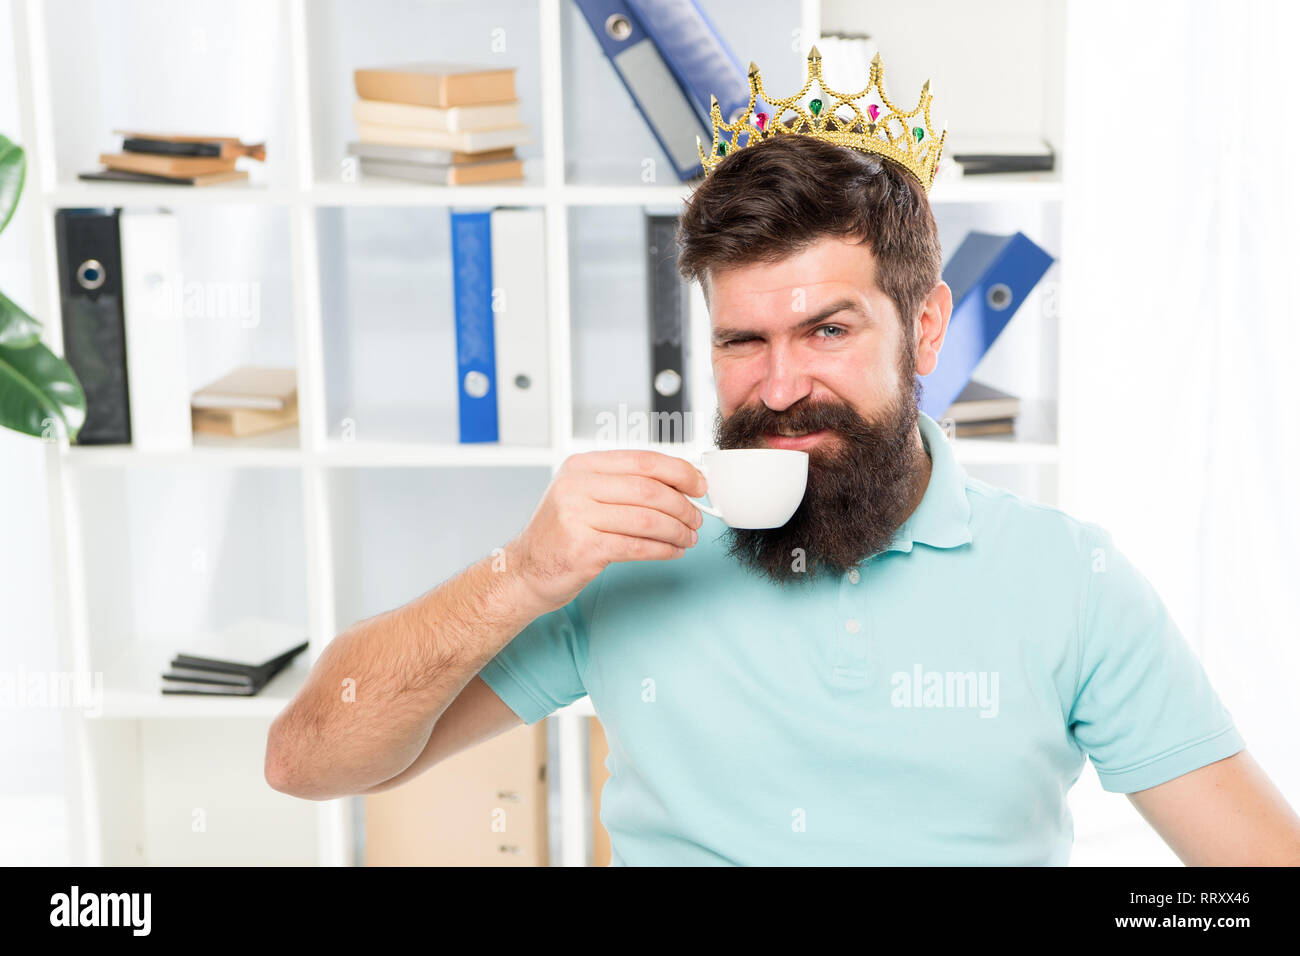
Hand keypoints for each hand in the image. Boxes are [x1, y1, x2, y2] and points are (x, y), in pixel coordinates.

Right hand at [507, 450, 707, 613]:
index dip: (678, 471)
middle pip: (649, 490)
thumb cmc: (562, 534)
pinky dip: (663, 549)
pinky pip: (638, 546)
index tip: (699, 484)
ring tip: (688, 538)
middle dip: (682, 505)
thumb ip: (622, 485)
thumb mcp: (584, 495)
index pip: (642, 460)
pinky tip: (673, 551)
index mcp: (582, 466)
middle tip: (696, 518)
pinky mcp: (583, 548)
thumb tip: (678, 483)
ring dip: (677, 530)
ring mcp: (577, 516)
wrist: (525, 570)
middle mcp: (576, 486)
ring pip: (647, 519)